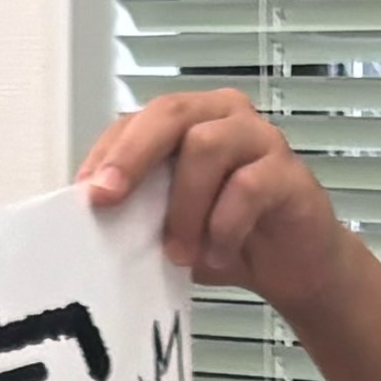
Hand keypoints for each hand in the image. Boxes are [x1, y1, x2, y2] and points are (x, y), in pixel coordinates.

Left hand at [83, 87, 354, 323]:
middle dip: (132, 156)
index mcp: (190, 121)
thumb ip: (140, 207)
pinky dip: (224, 227)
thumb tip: (93, 213)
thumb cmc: (230, 237)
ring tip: (179, 252)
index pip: (138, 120)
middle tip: (109, 198)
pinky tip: (219, 254)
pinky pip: (247, 187)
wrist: (294, 267)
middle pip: (171, 113)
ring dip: (183, 206)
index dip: (109, 152)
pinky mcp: (288, 172)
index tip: (85, 192)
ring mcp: (260, 138)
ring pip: (206, 146)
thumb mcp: (170, 224)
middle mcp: (224, 117)